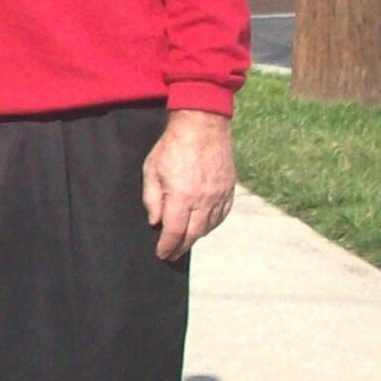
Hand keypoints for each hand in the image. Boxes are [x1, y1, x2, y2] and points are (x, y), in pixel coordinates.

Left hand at [143, 108, 235, 261]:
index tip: (162, 254)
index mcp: (182, 196)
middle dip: (181, 247)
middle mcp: (203, 199)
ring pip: (209, 226)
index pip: (174, 231)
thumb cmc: (172, 146)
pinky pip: (222, 214)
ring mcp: (219, 195)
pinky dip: (212, 225)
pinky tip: (204, 227)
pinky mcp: (229, 189)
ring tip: (185, 242)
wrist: (202, 126)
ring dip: (196, 237)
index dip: (168, 246)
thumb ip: (152, 199)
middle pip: (193, 233)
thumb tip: (156, 222)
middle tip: (172, 254)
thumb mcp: (151, 170)